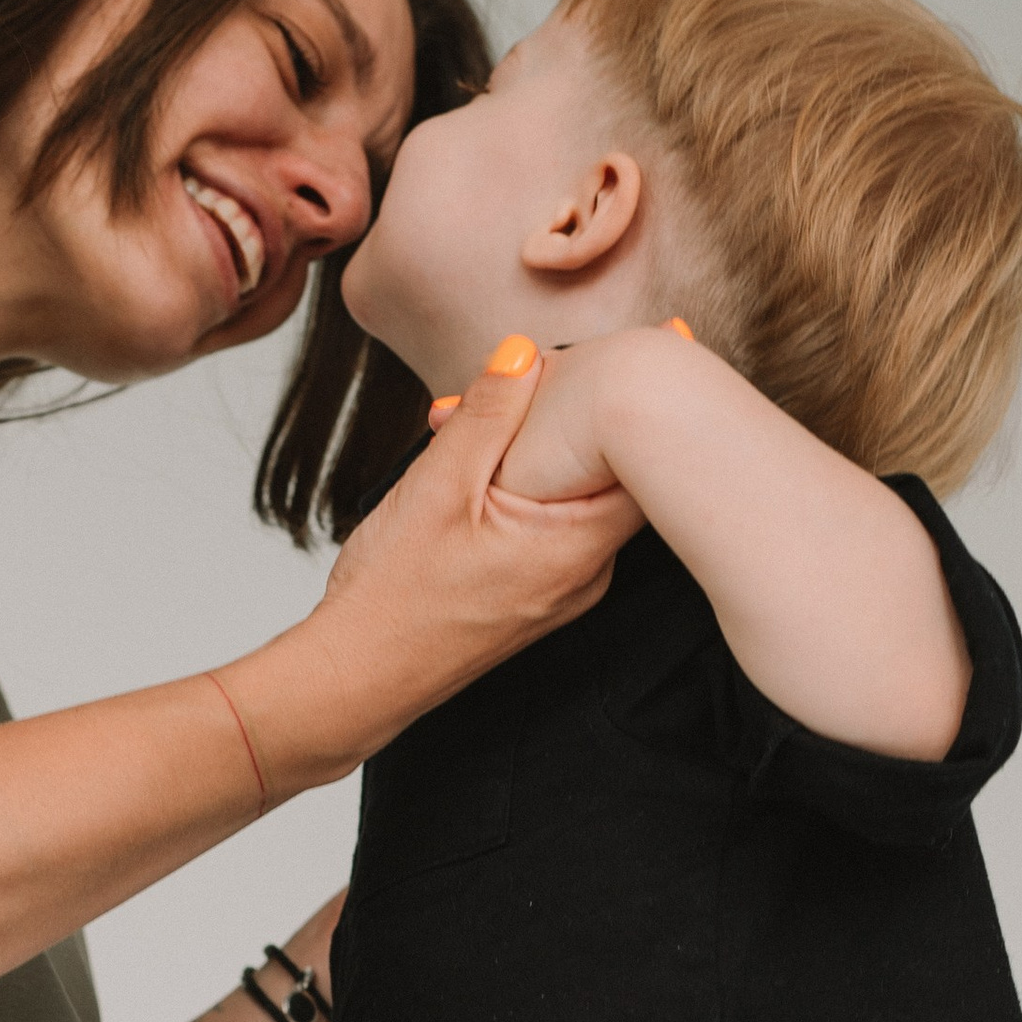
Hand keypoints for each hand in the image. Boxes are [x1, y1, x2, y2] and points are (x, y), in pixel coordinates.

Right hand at [223, 340, 643, 797]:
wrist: (358, 678)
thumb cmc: (391, 596)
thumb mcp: (436, 487)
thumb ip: (487, 415)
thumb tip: (525, 351)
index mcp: (574, 545)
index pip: (648, 459)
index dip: (649, 397)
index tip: (663, 343)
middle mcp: (586, 573)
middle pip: (620, 472)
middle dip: (587, 413)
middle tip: (558, 364)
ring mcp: (566, 589)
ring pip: (585, 496)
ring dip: (553, 449)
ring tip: (494, 414)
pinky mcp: (540, 595)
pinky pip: (560, 524)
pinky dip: (537, 485)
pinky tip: (487, 465)